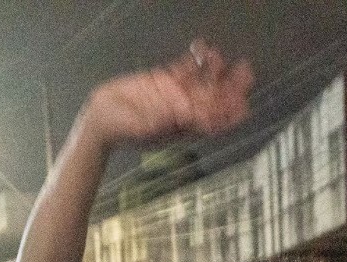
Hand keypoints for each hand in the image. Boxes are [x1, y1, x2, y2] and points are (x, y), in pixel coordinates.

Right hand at [82, 41, 252, 147]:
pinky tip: (202, 47)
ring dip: (215, 70)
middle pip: (214, 98)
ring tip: (220, 55)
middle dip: (231, 87)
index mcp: (183, 127)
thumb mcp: (140, 128)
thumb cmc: (120, 129)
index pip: (213, 121)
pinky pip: (184, 68)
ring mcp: (176, 94)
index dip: (230, 113)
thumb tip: (184, 113)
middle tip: (246, 71)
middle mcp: (185, 110)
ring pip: (202, 81)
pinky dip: (194, 59)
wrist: (100, 118)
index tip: (243, 103)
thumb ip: (162, 121)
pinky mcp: (164, 80)